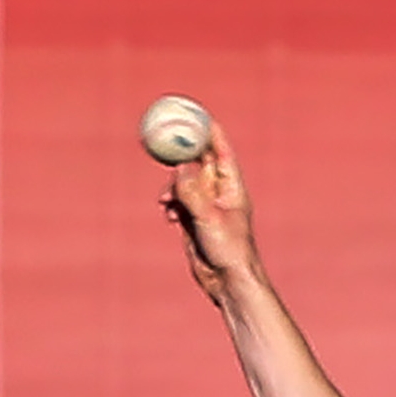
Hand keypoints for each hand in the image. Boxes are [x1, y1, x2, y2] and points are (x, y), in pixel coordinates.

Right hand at [162, 117, 256, 298]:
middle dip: (182, 151)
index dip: (208, 130)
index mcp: (231, 187)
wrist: (228, 283)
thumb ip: (194, 192)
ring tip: (167, 201)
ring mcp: (205, 205)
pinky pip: (177, 201)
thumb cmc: (230, 251)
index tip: (194, 113)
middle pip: (198, 161)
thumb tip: (181, 167)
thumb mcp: (210, 219)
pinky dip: (170, 203)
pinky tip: (168, 215)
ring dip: (172, 186)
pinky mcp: (193, 220)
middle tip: (163, 141)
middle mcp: (219, 193)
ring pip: (183, 182)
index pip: (221, 150)